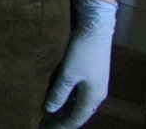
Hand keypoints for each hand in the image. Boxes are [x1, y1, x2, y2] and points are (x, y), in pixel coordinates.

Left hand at [43, 0, 116, 127]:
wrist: (96, 28)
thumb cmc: (82, 52)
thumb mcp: (68, 74)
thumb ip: (59, 93)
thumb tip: (50, 110)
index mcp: (93, 97)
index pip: (77, 118)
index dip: (64, 125)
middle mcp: (98, 93)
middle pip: (80, 111)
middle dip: (64, 118)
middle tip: (47, 122)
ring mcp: (97, 82)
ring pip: (80, 101)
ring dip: (66, 106)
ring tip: (50, 110)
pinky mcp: (93, 72)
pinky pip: (80, 91)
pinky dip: (69, 96)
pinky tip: (58, 94)